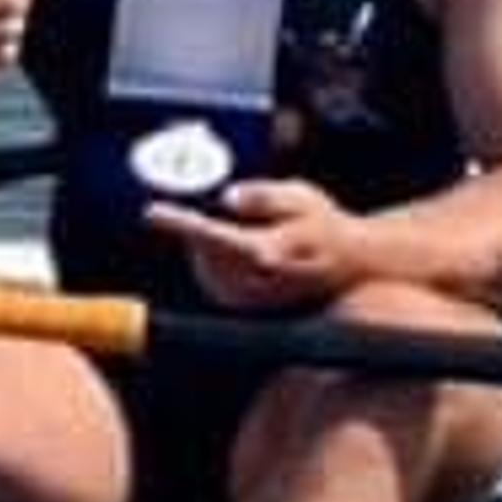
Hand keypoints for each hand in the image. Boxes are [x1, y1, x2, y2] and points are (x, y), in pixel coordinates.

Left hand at [148, 179, 359, 312]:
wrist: (348, 266)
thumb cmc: (323, 226)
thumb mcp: (301, 195)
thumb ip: (265, 196)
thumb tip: (228, 198)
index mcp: (268, 251)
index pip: (213, 235)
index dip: (180, 223)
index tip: (152, 212)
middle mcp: (254, 282)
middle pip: (202, 250)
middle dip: (200, 230)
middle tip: (234, 215)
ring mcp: (247, 299)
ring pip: (203, 265)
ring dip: (209, 246)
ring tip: (250, 235)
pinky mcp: (241, 306)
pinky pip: (211, 278)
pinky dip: (214, 260)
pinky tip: (242, 251)